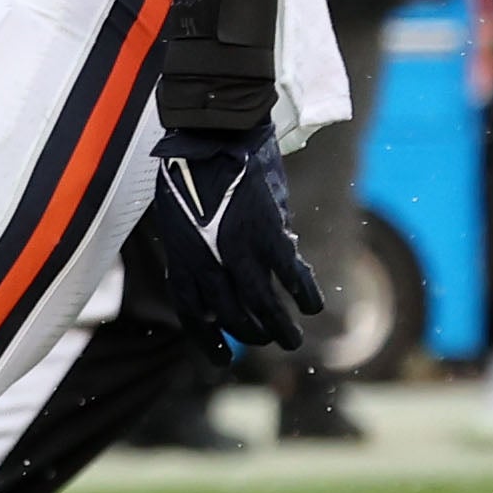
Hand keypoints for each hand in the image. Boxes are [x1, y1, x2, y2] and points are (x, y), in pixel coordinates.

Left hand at [133, 127, 323, 352]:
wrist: (209, 132)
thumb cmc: (189, 168)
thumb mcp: (180, 216)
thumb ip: (200, 248)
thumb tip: (228, 274)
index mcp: (182, 258)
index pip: (193, 314)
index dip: (207, 340)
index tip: (220, 360)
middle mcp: (207, 262)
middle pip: (231, 315)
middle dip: (250, 334)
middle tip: (266, 340)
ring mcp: (238, 250)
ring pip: (262, 305)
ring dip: (280, 328)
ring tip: (293, 341)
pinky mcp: (268, 233)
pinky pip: (291, 275)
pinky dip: (304, 293)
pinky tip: (313, 305)